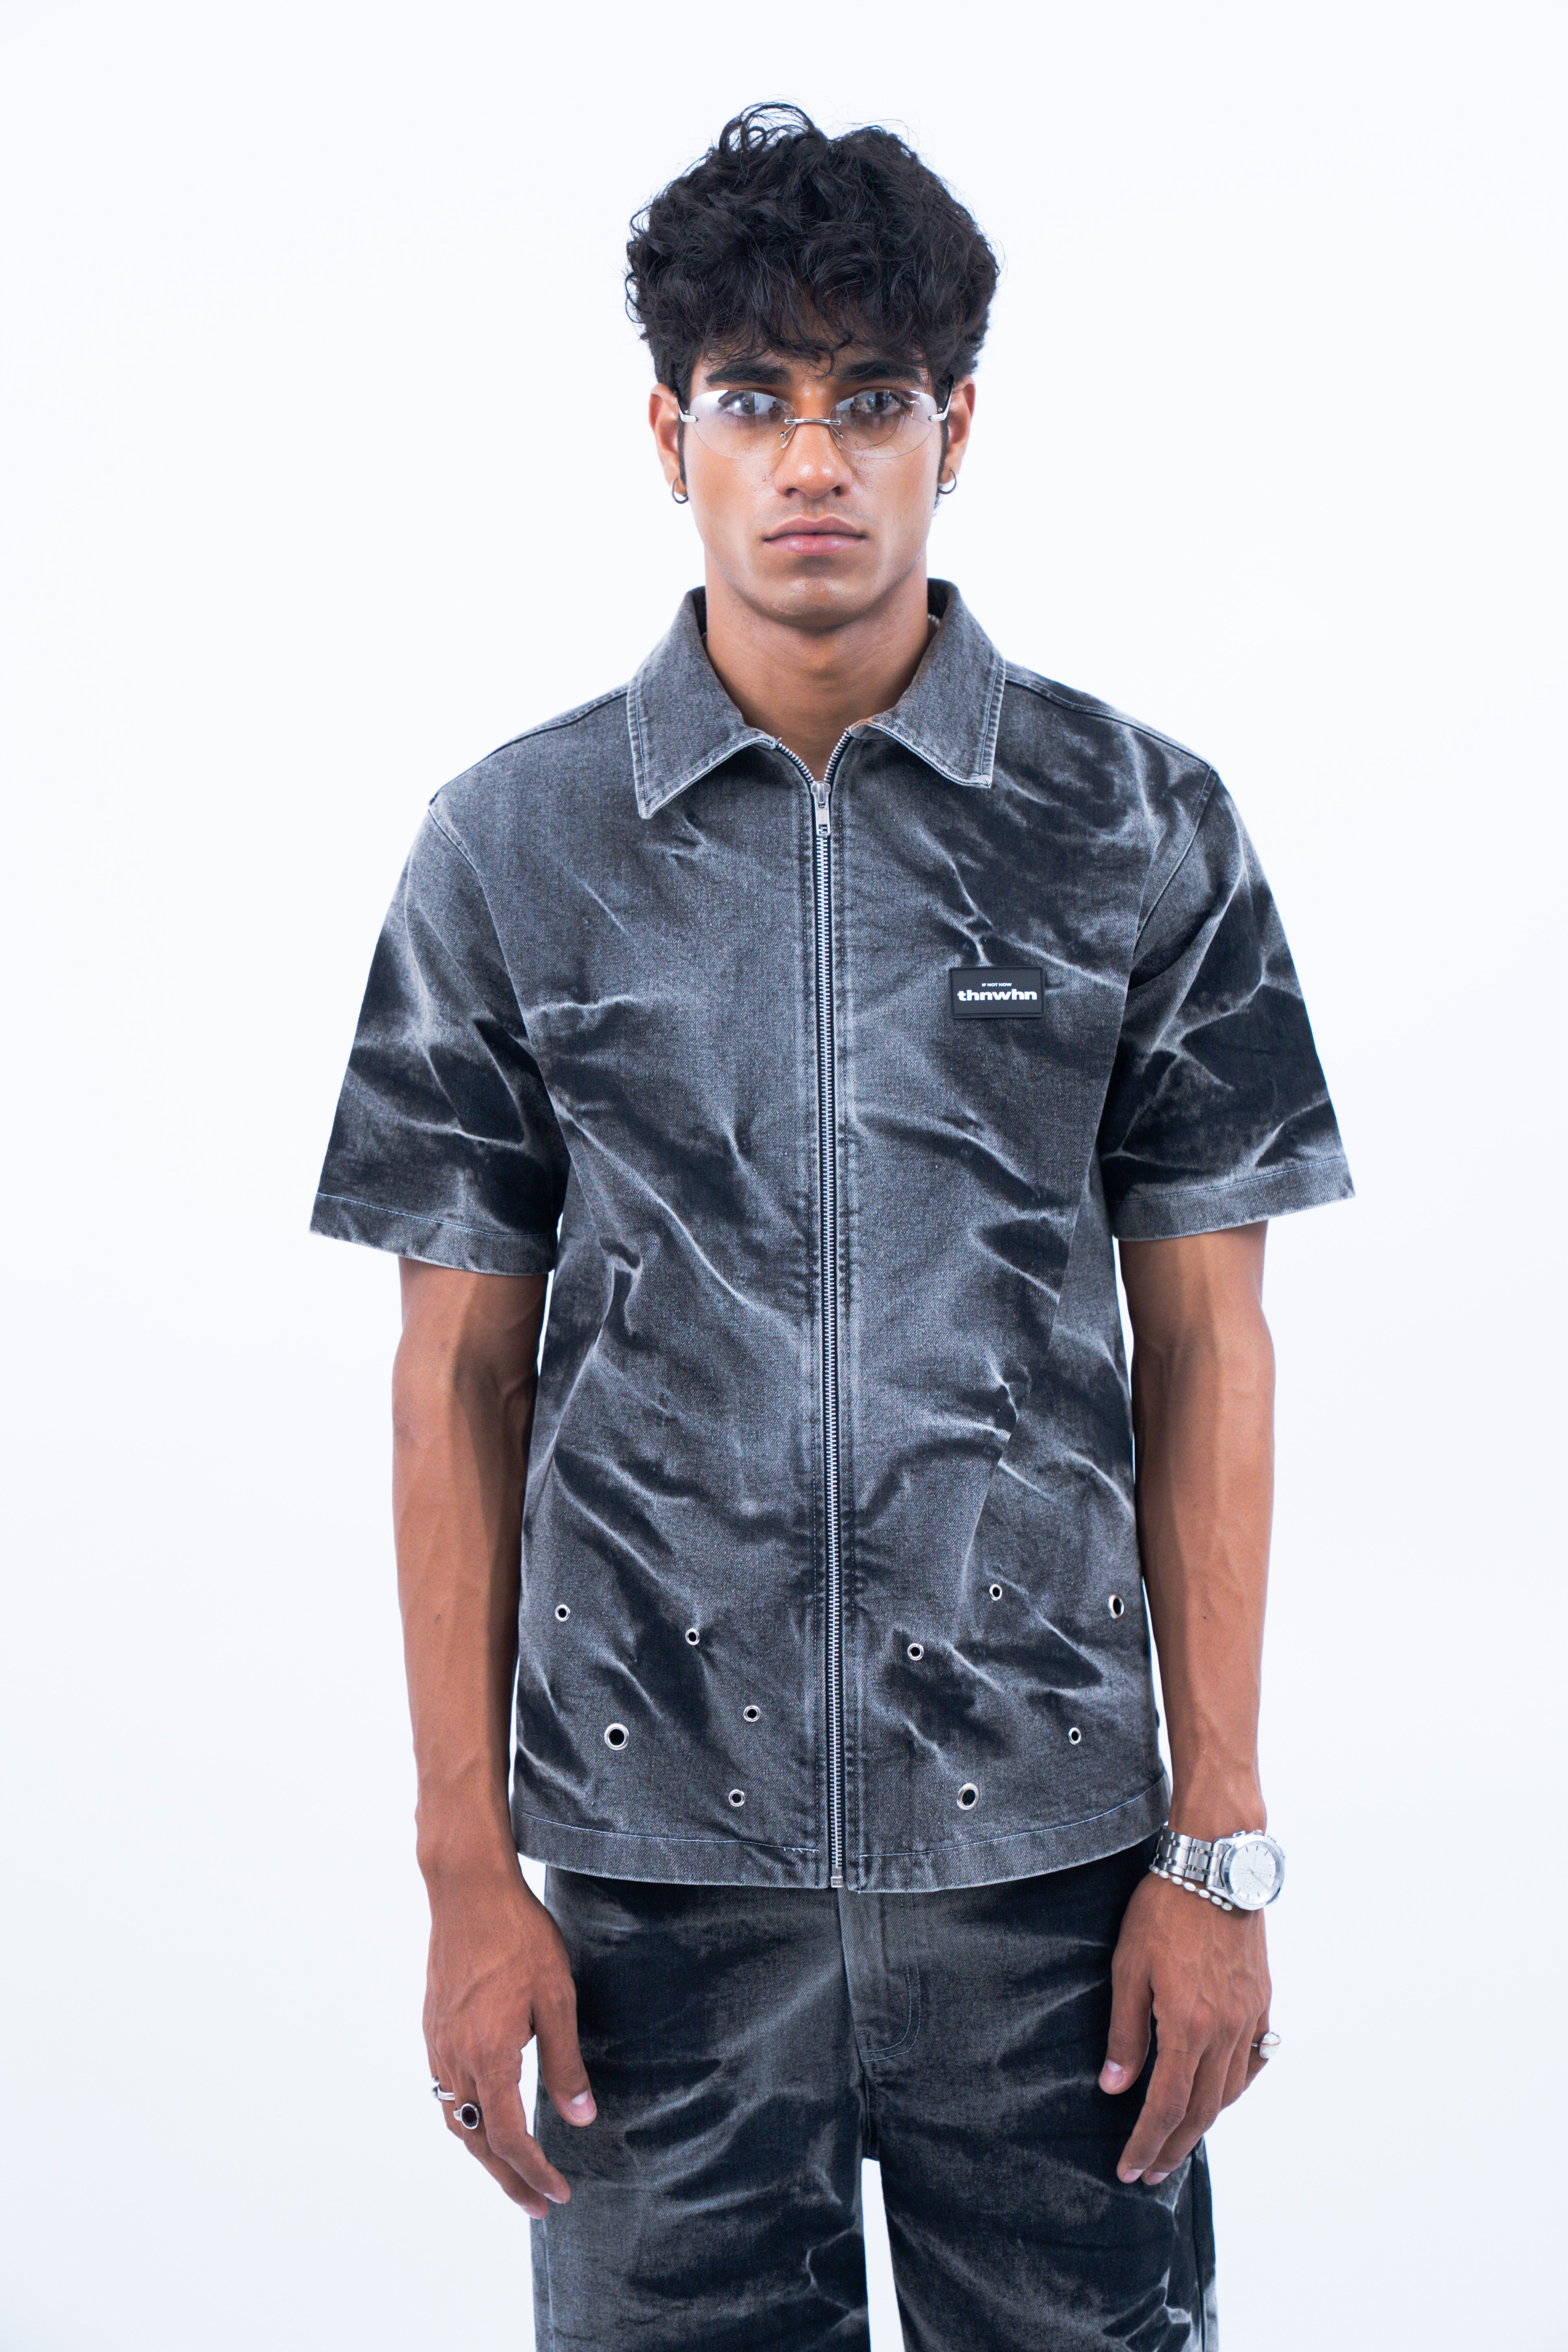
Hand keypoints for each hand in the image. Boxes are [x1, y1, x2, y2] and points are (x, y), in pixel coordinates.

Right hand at [425, 1867, 595, 2217]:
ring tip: (513, 2172)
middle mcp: (454, 2058)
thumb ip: (565, 2062)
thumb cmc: (519, 1936)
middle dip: (508, 2178)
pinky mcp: (433, 2028)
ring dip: (484, 2152)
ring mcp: (438, 2044)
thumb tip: (580, 2117)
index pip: (507, 2136)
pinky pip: (446, 2091)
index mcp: (487, 2055)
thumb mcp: (556, 1996)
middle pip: (476, 2140)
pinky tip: (485, 2117)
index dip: (533, 2172)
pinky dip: (466, 2119)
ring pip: (456, 2119)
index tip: (557, 2194)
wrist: (468, 1890)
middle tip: (537, 2206)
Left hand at [1099, 1870, 1271, 2184]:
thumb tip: (1115, 2087)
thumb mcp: (1128, 1968)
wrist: (1216, 1866)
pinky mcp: (1261, 2000)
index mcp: (1188, 2026)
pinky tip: (1216, 2092)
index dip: (1146, 2144)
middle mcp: (1225, 2031)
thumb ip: (1126, 2033)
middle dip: (1173, 2148)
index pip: (1166, 2106)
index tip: (1129, 2171)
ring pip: (1229, 2090)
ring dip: (1203, 2121)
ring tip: (1177, 2139)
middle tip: (1150, 2173)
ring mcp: (1249, 2017)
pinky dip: (1232, 2086)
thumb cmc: (1164, 1910)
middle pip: (1201, 2111)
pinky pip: (1252, 2060)